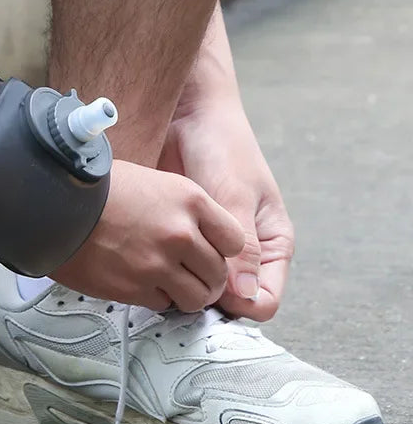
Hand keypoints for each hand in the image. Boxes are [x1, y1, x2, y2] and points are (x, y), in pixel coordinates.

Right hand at [52, 160, 244, 310]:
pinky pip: (164, 304)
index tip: (212, 251)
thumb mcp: (153, 181)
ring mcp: (158, 264)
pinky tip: (142, 282)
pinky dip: (158, 298)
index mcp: (190, 200)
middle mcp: (181, 234)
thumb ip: (185, 208)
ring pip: (197, 297)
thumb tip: (203, 234)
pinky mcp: (135, 288)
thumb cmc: (100, 188)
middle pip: (218, 273)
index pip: (235, 240)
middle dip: (208, 277)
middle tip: (192, 274)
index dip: (225, 250)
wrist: (55, 205)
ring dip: (188, 294)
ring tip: (171, 283)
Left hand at [158, 102, 293, 320]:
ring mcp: (213, 248)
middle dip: (208, 300)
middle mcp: (246, 254)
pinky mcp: (184, 239)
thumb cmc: (223, 147)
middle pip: (231, 303)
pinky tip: (151, 260)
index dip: (239, 307)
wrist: (189, 116)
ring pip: (202, 288)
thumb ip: (242, 245)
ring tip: (163, 271)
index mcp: (272, 246)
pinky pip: (179, 268)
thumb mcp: (236, 194)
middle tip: (180, 286)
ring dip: (185, 285)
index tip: (211, 294)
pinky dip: (167, 269)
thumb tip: (244, 295)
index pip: (264, 300)